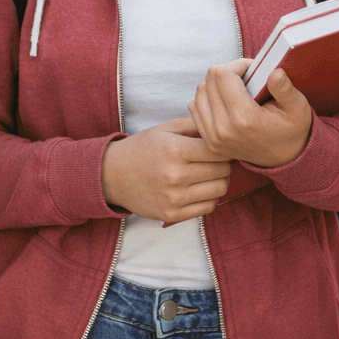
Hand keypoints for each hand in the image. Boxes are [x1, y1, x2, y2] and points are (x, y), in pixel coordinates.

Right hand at [99, 118, 232, 222]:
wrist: (112, 176)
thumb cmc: (141, 149)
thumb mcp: (164, 129)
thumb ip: (193, 123)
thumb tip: (219, 125)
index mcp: (174, 150)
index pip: (216, 150)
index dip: (224, 147)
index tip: (222, 146)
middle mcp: (175, 175)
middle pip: (222, 170)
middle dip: (226, 163)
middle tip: (220, 159)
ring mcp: (174, 198)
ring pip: (219, 190)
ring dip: (221, 180)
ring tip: (212, 173)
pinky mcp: (172, 215)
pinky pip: (208, 208)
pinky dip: (211, 197)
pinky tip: (202, 188)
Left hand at [187, 60, 311, 168]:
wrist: (284, 160)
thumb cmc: (291, 131)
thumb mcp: (298, 108)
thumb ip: (285, 89)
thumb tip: (274, 72)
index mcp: (245, 119)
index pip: (222, 75)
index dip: (237, 65)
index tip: (250, 70)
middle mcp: (224, 129)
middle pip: (209, 81)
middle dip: (227, 72)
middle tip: (245, 78)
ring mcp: (213, 137)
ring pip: (200, 92)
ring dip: (215, 85)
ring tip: (235, 89)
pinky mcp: (209, 141)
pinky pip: (195, 108)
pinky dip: (207, 99)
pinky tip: (224, 100)